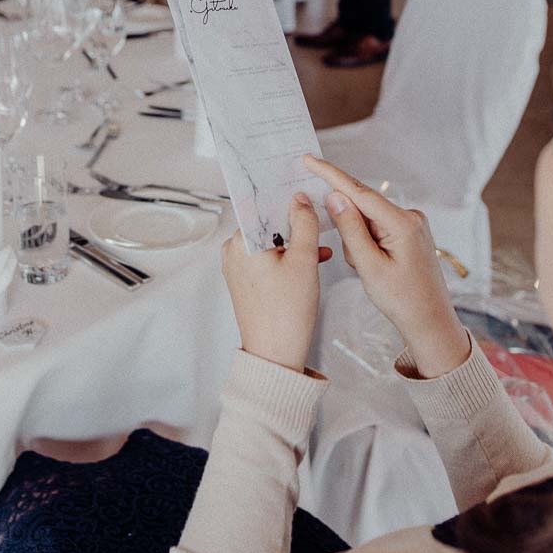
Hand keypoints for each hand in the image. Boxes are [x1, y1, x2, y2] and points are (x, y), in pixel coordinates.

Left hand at [220, 193, 332, 371]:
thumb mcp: (304, 260)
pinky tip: (310, 263)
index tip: (305, 197)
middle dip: (294, 226)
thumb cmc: (286, 314)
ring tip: (319, 250)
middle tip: (318, 226)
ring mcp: (237, 268)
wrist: (275, 354)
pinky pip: (267, 259)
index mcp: (241, 241)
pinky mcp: (245, 282)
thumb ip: (304, 223)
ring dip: (295, 243)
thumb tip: (300, 200)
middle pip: (267, 224)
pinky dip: (287, 258)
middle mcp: (234, 251)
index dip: (287, 200)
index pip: (263, 205)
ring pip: (270, 243)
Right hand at [303, 156, 470, 377]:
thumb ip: (350, 229)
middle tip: (360, 263)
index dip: (331, 175)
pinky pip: (376, 228)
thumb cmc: (402, 300)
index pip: (359, 192)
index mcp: (402, 223)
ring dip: (359, 243)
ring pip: (367, 221)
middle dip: (350, 232)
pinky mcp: (409, 231)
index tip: (309, 159)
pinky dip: (368, 245)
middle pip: (362, 209)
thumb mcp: (369, 266)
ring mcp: (411, 223)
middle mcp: (410, 216)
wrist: (430, 321)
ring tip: (372, 271)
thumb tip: (335, 196)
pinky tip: (377, 266)